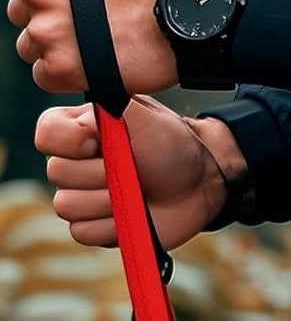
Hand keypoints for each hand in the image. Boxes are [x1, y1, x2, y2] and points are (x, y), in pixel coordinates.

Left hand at [0, 0, 191, 94]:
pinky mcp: (59, 67)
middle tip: (98, 2)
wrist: (199, 1)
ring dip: (59, 37)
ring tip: (106, 26)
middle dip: (51, 5)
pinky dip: (70, 65)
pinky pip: (46, 71)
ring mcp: (45, 28)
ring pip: (31, 40)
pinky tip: (103, 49)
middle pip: (21, 5)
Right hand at [36, 96, 246, 249]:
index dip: (70, 139)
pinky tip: (134, 210)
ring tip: (137, 187)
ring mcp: (80, 195)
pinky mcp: (90, 226)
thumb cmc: (173, 143)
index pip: (45, 132)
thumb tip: (77, 105)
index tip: (101, 140)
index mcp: (83, 128)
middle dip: (102, 170)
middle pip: (55, 172)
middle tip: (134, 164)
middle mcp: (75, 161)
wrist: (199, 183)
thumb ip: (109, 104)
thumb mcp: (143, 115)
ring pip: (67, 205)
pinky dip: (113, 222)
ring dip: (110, 198)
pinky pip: (82, 231)